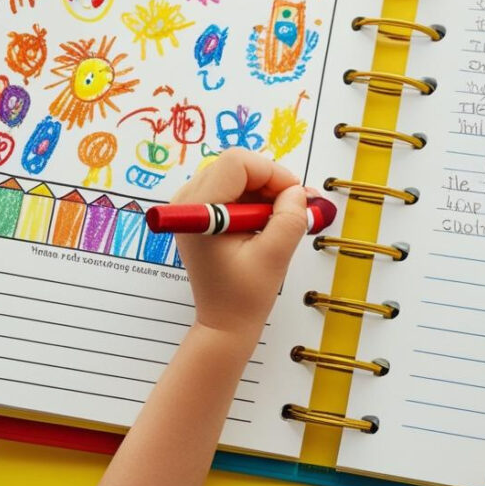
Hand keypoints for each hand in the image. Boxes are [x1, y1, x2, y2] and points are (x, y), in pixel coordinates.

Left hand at [171, 149, 308, 343]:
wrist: (224, 322)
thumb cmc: (244, 295)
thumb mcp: (275, 256)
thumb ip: (289, 218)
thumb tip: (297, 190)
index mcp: (199, 211)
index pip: (237, 163)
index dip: (272, 174)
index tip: (294, 198)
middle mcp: (188, 201)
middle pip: (237, 165)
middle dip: (271, 182)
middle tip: (293, 210)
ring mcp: (192, 204)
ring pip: (238, 174)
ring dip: (265, 191)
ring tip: (282, 220)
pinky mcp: (202, 211)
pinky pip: (233, 187)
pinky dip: (256, 198)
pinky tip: (267, 222)